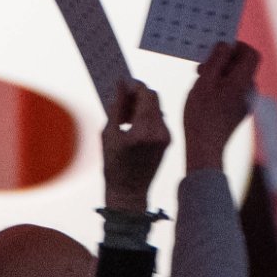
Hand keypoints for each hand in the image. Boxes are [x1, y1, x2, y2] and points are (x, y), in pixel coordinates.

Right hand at [101, 80, 170, 211]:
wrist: (129, 192)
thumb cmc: (113, 165)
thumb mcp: (109, 133)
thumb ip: (117, 106)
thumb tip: (121, 84)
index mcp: (143, 131)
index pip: (146, 94)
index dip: (135, 85)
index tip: (123, 85)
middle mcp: (159, 132)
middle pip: (154, 98)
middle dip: (138, 94)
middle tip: (122, 99)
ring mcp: (166, 137)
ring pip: (157, 107)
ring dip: (142, 105)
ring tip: (125, 116)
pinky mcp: (168, 141)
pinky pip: (158, 119)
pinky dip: (146, 116)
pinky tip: (133, 126)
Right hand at [183, 42, 260, 171]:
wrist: (205, 148)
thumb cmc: (201, 114)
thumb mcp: (204, 81)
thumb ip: (216, 60)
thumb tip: (225, 45)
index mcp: (244, 82)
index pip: (251, 54)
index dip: (237, 47)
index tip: (219, 49)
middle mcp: (250, 92)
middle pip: (243, 66)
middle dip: (224, 62)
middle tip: (201, 67)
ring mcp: (246, 103)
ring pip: (237, 80)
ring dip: (220, 75)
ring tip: (200, 82)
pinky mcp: (240, 113)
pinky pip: (234, 92)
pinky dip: (222, 88)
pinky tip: (206, 96)